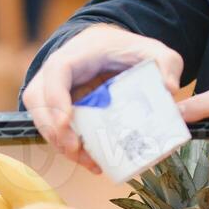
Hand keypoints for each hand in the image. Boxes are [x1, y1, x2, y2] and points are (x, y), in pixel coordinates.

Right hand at [21, 24, 183, 174]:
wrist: (107, 47)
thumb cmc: (126, 49)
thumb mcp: (153, 51)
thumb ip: (167, 63)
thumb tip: (169, 88)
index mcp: (77, 53)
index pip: (57, 71)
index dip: (55, 96)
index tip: (67, 121)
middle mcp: (56, 70)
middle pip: (38, 99)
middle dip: (53, 128)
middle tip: (76, 150)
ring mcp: (51, 89)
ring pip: (41, 117)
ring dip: (59, 142)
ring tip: (89, 161)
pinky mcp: (55, 106)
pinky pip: (51, 127)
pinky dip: (66, 146)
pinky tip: (90, 161)